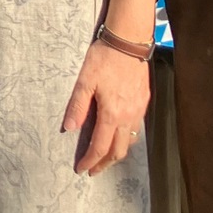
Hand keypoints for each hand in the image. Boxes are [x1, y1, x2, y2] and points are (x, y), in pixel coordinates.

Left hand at [61, 40, 149, 174]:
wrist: (128, 42)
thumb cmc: (104, 59)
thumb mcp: (85, 81)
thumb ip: (77, 106)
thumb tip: (69, 129)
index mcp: (112, 114)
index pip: (100, 147)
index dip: (90, 161)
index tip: (81, 169)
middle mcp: (128, 117)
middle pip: (118, 151)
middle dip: (105, 164)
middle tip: (93, 170)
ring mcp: (139, 111)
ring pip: (130, 141)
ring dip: (116, 153)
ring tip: (104, 156)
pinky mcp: (144, 102)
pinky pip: (136, 129)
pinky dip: (126, 139)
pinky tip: (118, 135)